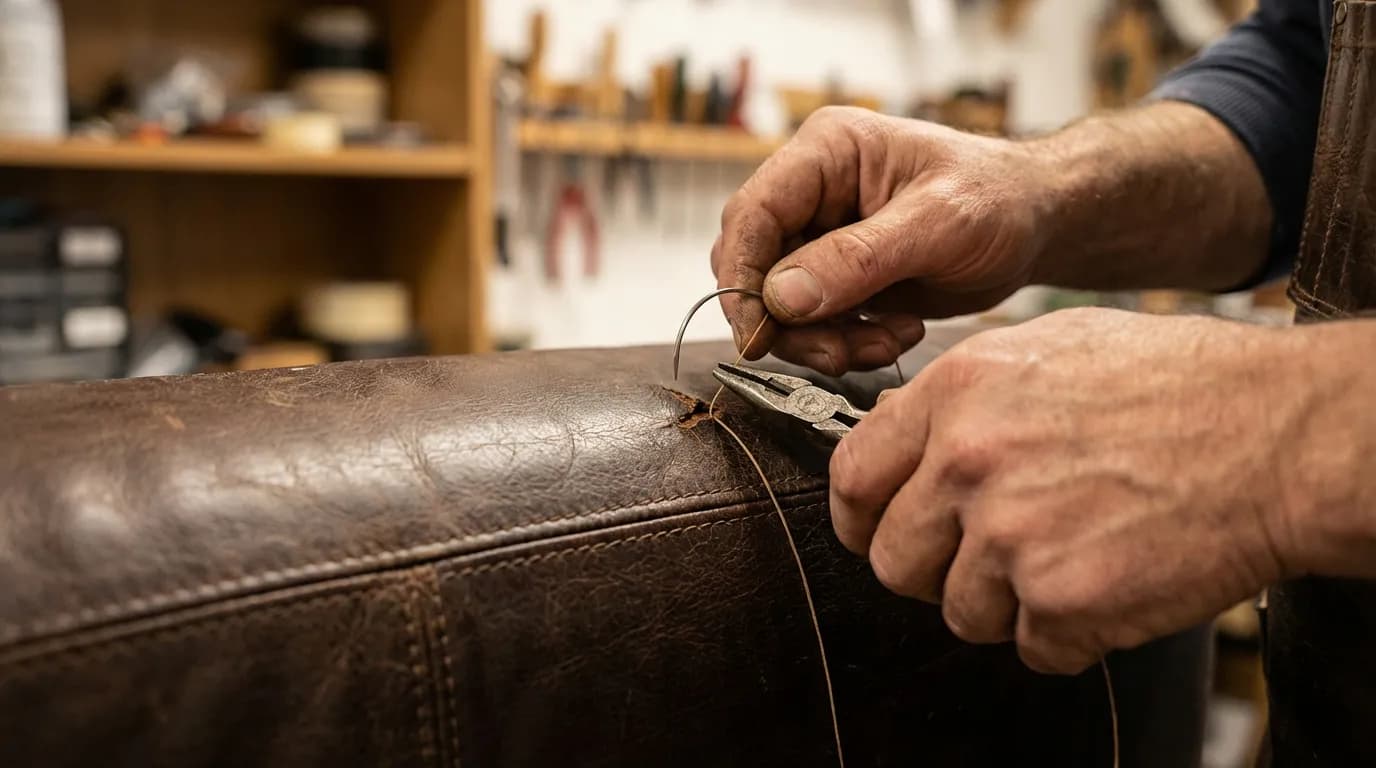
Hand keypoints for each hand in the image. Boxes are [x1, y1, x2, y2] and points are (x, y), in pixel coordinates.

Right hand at [712, 106, 1052, 374]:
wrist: (1037, 225)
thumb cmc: (999, 200)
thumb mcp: (937, 224)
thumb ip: (857, 259)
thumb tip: (780, 297)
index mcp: (827, 153)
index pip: (751, 214)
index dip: (743, 276)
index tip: (758, 333)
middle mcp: (813, 192)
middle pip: (755, 266)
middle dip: (789, 321)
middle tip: (836, 353)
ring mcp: (822, 236)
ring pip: (779, 305)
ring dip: (824, 339)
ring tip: (887, 341)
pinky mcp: (838, 277)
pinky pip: (813, 324)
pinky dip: (846, 343)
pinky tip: (896, 333)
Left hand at [829, 308, 1310, 673]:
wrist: (1279, 435)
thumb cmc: (1179, 385)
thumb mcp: (1049, 348)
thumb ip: (961, 397)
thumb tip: (903, 439)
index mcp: (957, 394)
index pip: (852, 476)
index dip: (860, 516)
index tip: (875, 531)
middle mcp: (969, 463)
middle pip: (893, 560)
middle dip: (934, 569)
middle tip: (988, 555)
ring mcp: (1012, 535)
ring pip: (961, 612)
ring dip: (1009, 602)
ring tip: (1072, 554)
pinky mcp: (1063, 600)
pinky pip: (1033, 647)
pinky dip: (1070, 632)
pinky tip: (1110, 577)